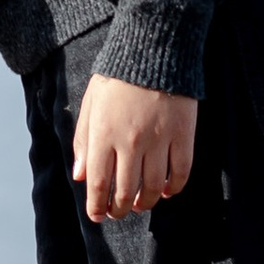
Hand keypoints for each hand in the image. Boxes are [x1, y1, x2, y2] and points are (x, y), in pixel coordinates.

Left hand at [72, 74, 195, 223]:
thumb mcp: (91, 103)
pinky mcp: (183, 134)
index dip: (97, 206)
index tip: (97, 216)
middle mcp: (129, 141)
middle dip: (119, 209)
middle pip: (125, 191)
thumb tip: (80, 175)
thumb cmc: (117, 75)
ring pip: (153, 187)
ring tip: (140, 204)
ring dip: (145, 202)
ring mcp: (158, 139)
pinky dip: (174, 188)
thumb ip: (82, 140)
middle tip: (118, 213)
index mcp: (103, 133)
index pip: (98, 183)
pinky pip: (180, 172)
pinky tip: (168, 192)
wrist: (152, 47)